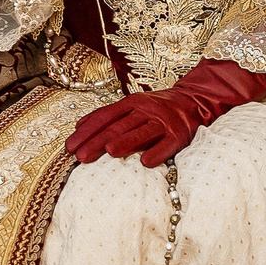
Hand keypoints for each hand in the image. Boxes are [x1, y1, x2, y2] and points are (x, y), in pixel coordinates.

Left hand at [68, 61, 265, 166]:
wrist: (195, 101)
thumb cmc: (157, 109)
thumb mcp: (132, 106)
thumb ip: (108, 115)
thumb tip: (79, 125)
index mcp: (131, 103)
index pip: (104, 116)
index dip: (86, 131)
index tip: (69, 147)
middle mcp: (146, 110)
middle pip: (118, 126)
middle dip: (97, 141)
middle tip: (80, 156)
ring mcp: (164, 122)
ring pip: (142, 132)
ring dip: (125, 142)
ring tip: (109, 153)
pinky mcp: (180, 134)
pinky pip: (167, 144)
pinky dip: (157, 153)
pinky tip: (145, 163)